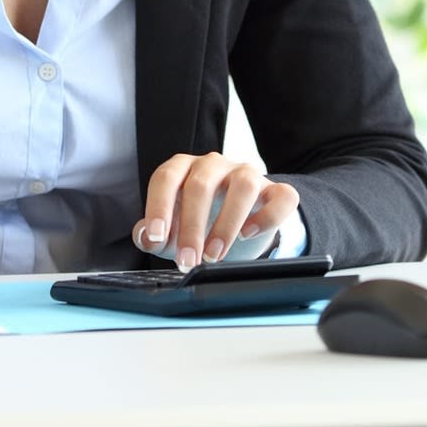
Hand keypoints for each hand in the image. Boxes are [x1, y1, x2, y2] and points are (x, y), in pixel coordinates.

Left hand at [132, 152, 298, 271]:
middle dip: (192, 227)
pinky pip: (281, 195)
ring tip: (215, 256)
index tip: (157, 237)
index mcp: (184, 168)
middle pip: (200, 185)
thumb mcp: (173, 229)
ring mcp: (247, 173)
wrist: (241, 223)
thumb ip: (154, 234)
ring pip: (242, 184)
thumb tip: (145, 237)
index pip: (166, 178)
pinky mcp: (275, 190)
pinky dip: (267, 216)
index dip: (158, 207)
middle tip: (187, 261)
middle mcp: (214, 164)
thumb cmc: (200, 222)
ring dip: (226, 223)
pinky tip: (249, 234)